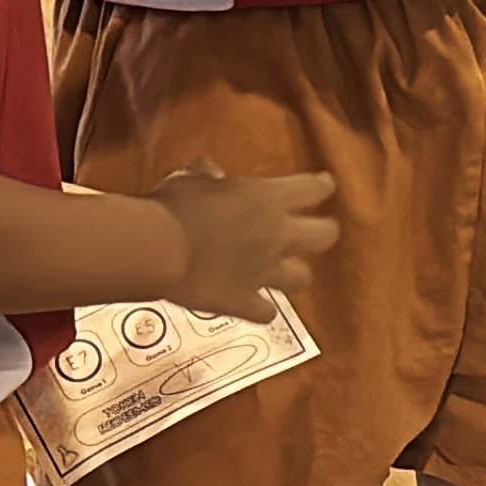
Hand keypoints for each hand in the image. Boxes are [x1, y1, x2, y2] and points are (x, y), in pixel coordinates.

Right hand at [149, 161, 339, 322]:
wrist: (160, 251)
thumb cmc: (176, 205)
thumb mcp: (191, 179)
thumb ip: (208, 176)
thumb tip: (211, 172)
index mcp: (270, 198)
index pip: (315, 188)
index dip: (321, 186)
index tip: (322, 185)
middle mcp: (277, 235)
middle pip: (326, 236)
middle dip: (323, 232)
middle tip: (310, 232)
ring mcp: (264, 272)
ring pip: (303, 279)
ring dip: (294, 275)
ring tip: (282, 273)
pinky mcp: (243, 303)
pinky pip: (266, 313)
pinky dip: (262, 310)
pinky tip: (254, 306)